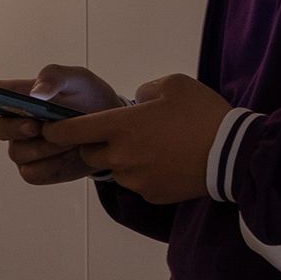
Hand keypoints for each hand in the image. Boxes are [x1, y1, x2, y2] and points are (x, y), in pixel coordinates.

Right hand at [0, 64, 124, 186]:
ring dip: (45, 148)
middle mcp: (16, 123)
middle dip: (16, 128)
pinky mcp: (36, 170)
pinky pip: (33, 173)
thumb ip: (56, 77)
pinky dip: (53, 166)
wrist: (114, 129)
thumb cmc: (90, 99)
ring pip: (18, 154)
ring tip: (70, 139)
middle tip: (38, 125)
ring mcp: (24, 148)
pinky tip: (70, 155)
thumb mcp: (79, 79)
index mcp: (22, 96)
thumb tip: (36, 92)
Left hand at [36, 74, 230, 205]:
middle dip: (94, 144)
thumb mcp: (173, 84)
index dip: (56, 130)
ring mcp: (134, 179)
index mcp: (121, 126)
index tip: (50, 128)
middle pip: (88, 153)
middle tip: (116, 133)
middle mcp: (120, 155)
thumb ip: (145, 91)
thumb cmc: (201, 113)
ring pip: (114, 169)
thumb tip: (137, 101)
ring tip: (151, 148)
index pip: (72, 131)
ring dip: (121, 159)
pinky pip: (136, 183)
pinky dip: (143, 173)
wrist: (231, 154)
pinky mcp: (150, 195)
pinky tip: (165, 162)